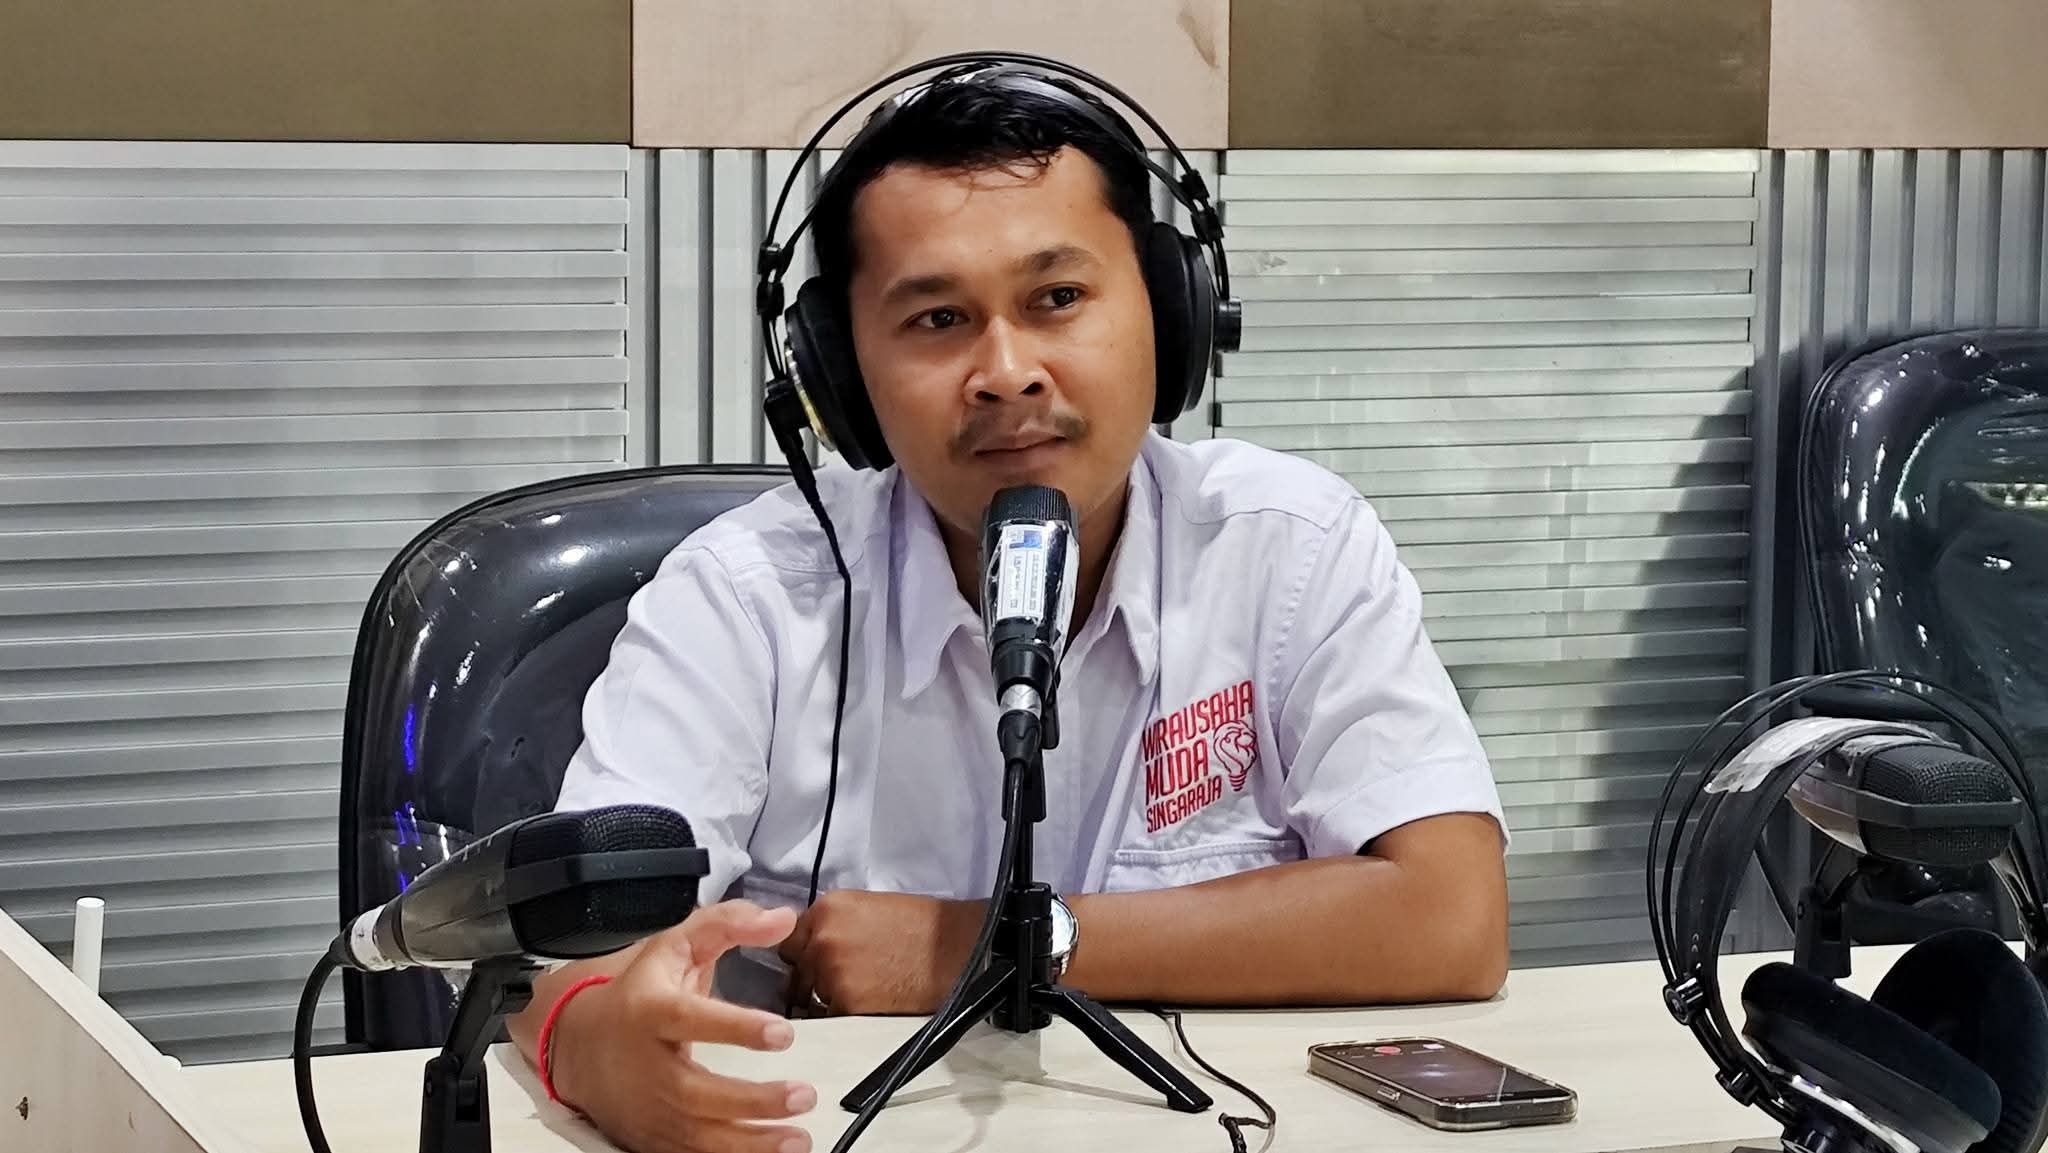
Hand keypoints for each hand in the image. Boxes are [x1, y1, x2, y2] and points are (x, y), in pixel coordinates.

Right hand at [550, 901, 816, 1152]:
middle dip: (752, 1101)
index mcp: (651, 1011)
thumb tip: (782, 919)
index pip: (692, 1019)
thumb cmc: (638, 992)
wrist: (575, 1042)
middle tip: (803, 1095)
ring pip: (697, 1135)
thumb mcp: (676, 945)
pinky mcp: (650, 1138)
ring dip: (750, 1142)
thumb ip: (729, 925)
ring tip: (798, 1137)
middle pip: (697, 1092)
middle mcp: (646, 1066)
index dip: (736, 1028)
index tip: (783, 1033)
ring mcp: (647, 1108)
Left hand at [778, 891, 984, 1015]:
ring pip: (809, 995)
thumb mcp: (867, 908)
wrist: (955, 948)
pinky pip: (829, 1016)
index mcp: (826, 909)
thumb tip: (812, 944)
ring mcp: (830, 972)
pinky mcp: (846, 1002)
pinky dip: (842, 1015)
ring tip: (859, 993)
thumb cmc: (920, 926)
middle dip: (810, 977)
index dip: (802, 953)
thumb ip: (833, 923)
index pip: (788, 938)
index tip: (812, 962)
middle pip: (795, 969)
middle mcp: (821, 938)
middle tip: (838, 981)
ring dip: (825, 998)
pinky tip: (867, 1006)